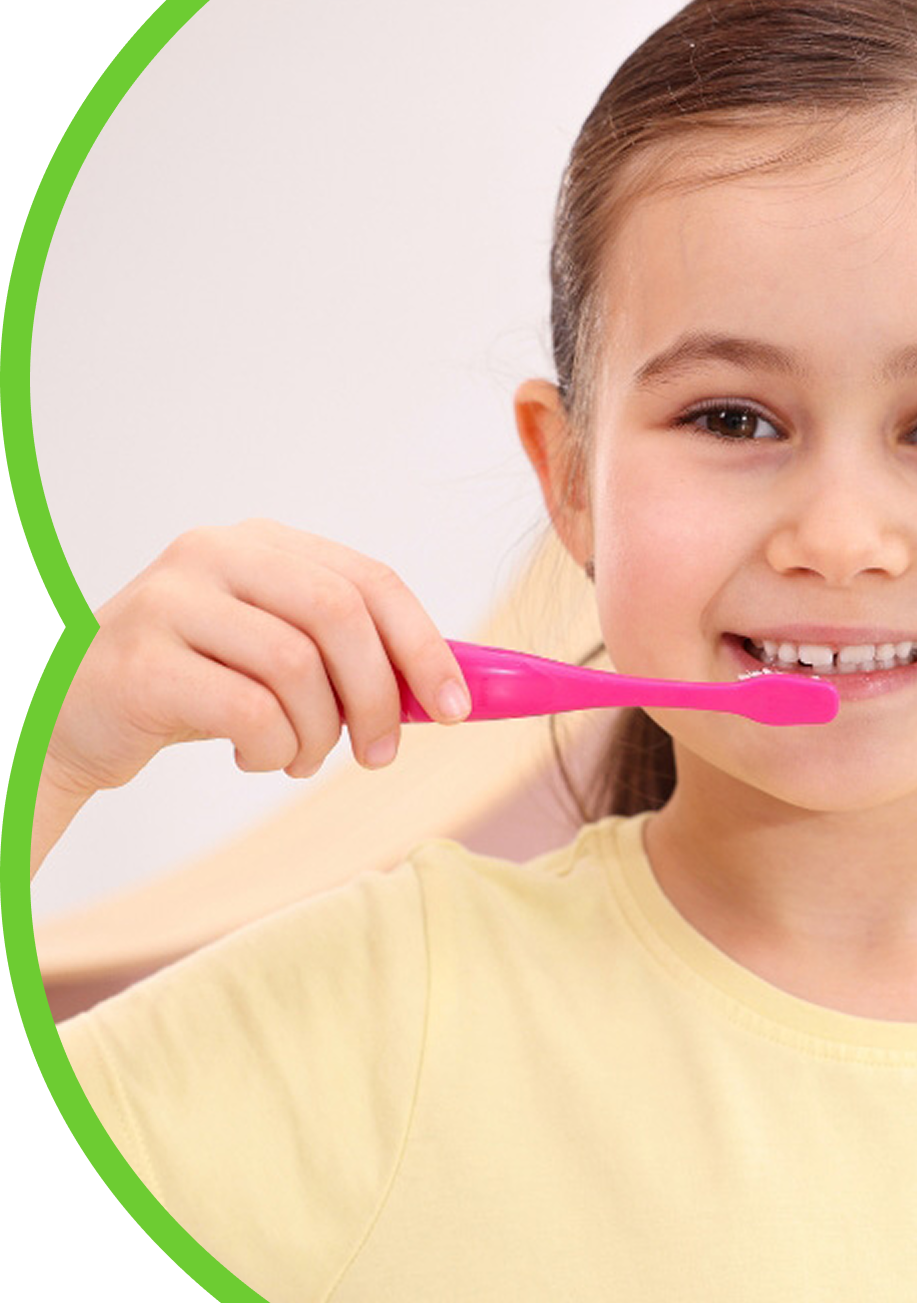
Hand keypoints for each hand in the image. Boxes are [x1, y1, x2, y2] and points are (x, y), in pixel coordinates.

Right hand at [37, 521, 469, 861]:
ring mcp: (171, 600)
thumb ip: (353, 658)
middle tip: (381, 753)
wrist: (71, 715)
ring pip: (296, 667)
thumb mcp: (276, 656)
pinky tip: (255, 757)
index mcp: (264, 544)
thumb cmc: (193, 686)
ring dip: (318, 733)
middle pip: (340, 614)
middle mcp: (215, 554)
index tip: (459, 708)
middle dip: (379, 695)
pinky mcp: (141, 659)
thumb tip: (452, 692)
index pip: (372, 579)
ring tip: (297, 758)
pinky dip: (272, 749)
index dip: (425, 645)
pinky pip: (247, 710)